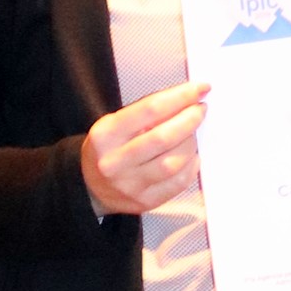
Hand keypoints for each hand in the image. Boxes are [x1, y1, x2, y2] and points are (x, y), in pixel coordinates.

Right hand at [81, 80, 207, 214]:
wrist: (90, 187)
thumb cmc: (110, 148)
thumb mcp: (116, 123)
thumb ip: (148, 112)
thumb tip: (189, 99)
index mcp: (106, 135)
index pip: (150, 109)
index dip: (181, 96)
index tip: (200, 88)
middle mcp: (115, 162)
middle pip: (164, 137)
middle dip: (190, 119)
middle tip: (200, 109)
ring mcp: (130, 185)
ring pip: (175, 161)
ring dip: (192, 143)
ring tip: (192, 134)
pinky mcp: (145, 201)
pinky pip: (179, 182)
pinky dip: (191, 164)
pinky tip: (189, 155)